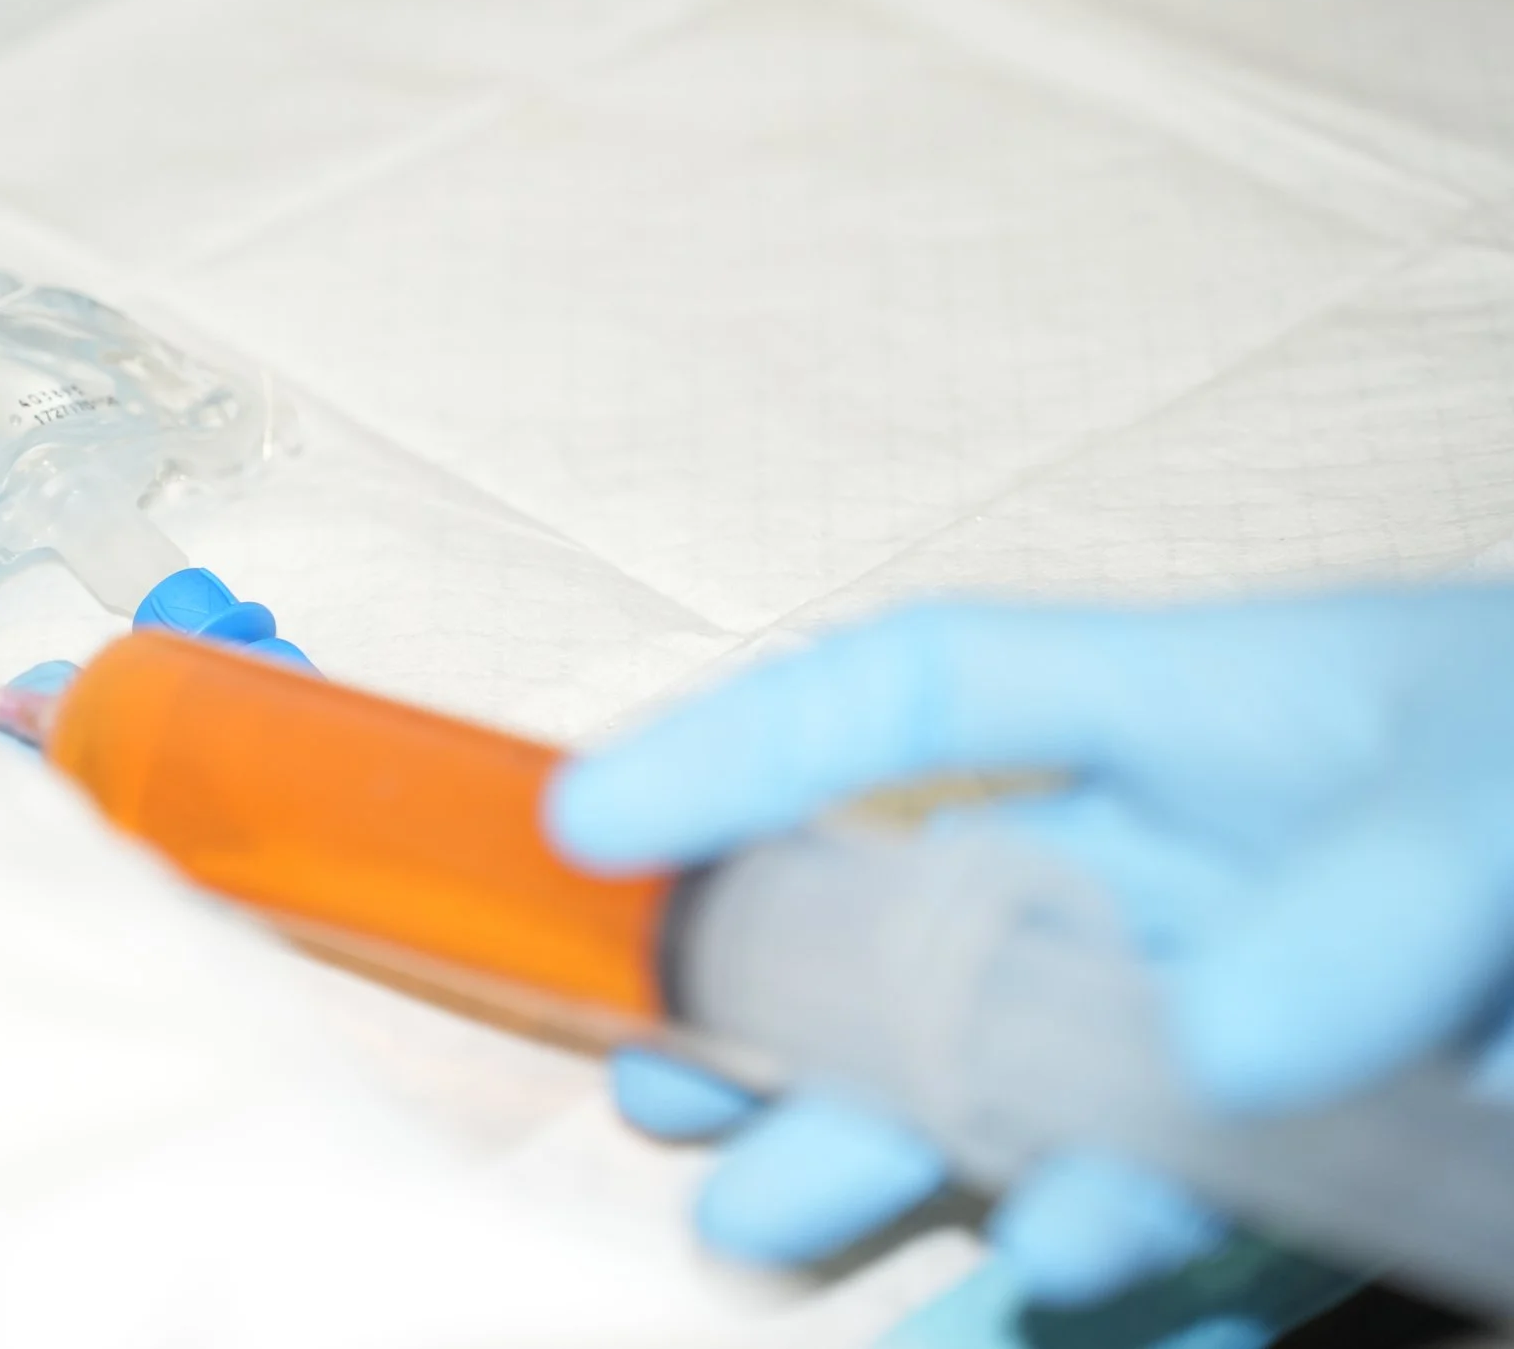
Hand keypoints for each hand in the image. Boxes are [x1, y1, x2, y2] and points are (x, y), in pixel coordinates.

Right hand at [546, 588, 1513, 1304]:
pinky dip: (1090, 1298)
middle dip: (786, 1019)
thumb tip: (1213, 1060)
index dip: (740, 751)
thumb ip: (1396, 893)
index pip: (912, 699)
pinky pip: (1183, 1249)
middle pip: (931, 940)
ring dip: (897, 1177)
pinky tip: (1000, 1334)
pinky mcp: (1343, 1182)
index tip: (588, 836)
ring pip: (1023, 1114)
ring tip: (774, 1231)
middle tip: (671, 1100)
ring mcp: (1258, 1042)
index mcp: (1199, 723)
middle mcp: (1194, 882)